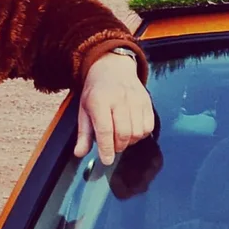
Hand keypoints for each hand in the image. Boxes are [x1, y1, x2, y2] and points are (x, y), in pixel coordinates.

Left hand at [75, 47, 154, 165]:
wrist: (113, 67)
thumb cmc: (96, 92)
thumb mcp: (84, 109)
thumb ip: (83, 133)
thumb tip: (80, 153)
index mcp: (99, 100)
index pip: (105, 129)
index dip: (106, 148)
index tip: (106, 160)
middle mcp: (119, 99)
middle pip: (123, 132)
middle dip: (118, 146)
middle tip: (112, 146)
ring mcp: (135, 99)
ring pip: (137, 132)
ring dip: (129, 142)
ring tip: (121, 138)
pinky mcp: (146, 101)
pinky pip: (148, 126)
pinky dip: (141, 135)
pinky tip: (132, 131)